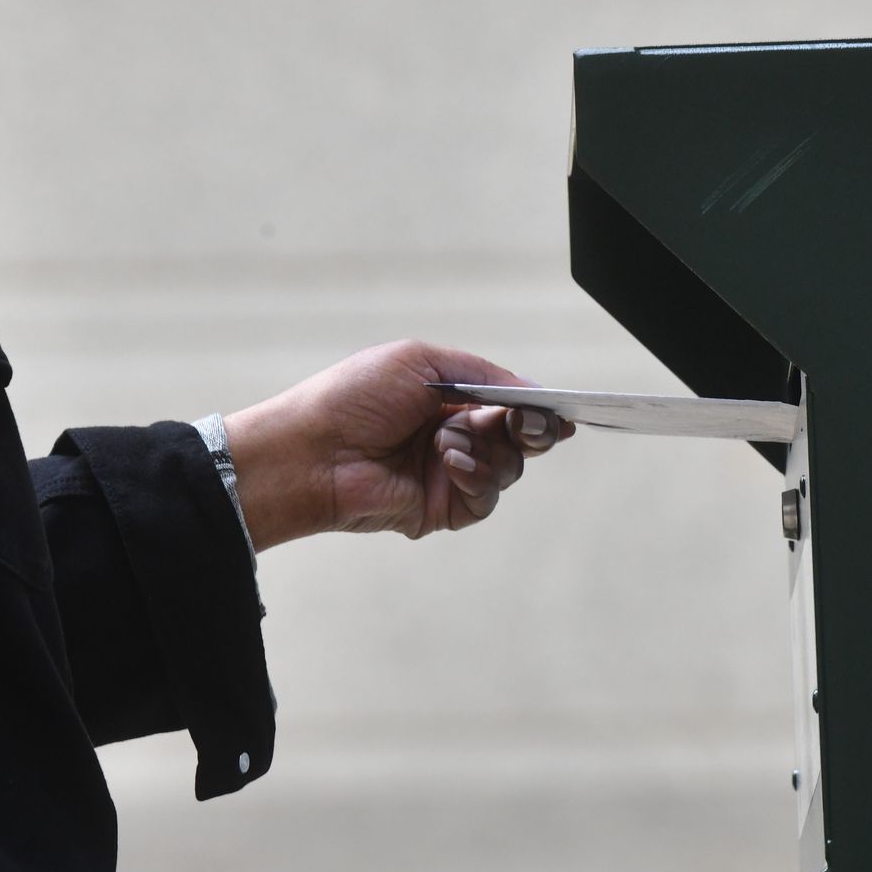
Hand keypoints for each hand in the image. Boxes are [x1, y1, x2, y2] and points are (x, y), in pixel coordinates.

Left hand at [221, 340, 571, 545]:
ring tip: (448, 440)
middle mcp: (453, 436)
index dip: (536, 409)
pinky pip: (484, 498)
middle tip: (528, 423)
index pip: (508, 404)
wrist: (312, 451)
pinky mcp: (442, 509)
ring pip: (508, 468)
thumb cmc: (353, 398)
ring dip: (490, 450)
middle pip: (519, 438)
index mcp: (448, 399)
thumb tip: (533, 392)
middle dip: (529, 428)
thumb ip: (483, 374)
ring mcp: (448, 474)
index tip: (558, 411)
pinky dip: (476, 476)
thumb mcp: (421, 362)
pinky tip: (449, 461)